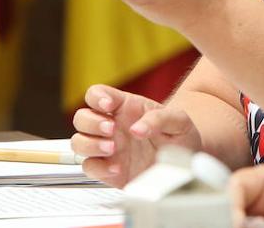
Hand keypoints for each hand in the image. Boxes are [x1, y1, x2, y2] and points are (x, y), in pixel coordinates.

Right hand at [70, 84, 201, 187]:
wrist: (184, 159)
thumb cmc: (178, 134)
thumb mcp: (178, 120)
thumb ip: (160, 119)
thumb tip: (138, 128)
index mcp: (124, 107)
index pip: (97, 94)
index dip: (97, 97)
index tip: (109, 106)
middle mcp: (111, 126)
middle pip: (81, 118)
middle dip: (92, 123)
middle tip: (112, 129)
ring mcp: (107, 148)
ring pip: (79, 142)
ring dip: (90, 145)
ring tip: (113, 148)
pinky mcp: (107, 169)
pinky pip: (89, 167)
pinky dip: (99, 168)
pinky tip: (117, 168)